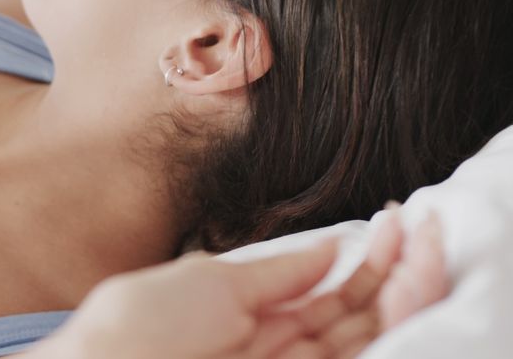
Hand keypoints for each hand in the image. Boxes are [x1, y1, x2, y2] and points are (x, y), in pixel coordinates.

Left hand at [24, 207, 447, 358]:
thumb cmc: (143, 322)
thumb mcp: (212, 281)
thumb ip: (279, 272)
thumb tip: (332, 246)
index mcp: (247, 310)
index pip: (319, 287)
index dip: (360, 257)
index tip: (393, 220)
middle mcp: (272, 344)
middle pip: (348, 313)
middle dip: (388, 274)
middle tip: (421, 232)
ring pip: (358, 338)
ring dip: (396, 295)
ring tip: (423, 251)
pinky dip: (383, 327)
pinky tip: (403, 289)